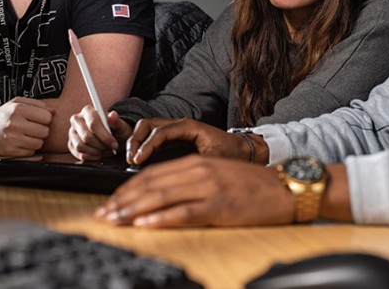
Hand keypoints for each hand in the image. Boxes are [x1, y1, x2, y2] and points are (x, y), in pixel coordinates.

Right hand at [0, 97, 53, 156]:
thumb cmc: (2, 115)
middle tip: (31, 128)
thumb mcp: (16, 103)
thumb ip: (37, 104)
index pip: (47, 117)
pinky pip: (31, 152)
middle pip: (45, 131)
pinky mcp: (11, 152)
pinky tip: (20, 143)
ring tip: (25, 135)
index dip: (44, 118)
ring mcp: (13, 139)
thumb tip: (54, 112)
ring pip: (39, 143)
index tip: (37, 119)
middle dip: (41, 130)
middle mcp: (15, 124)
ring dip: (35, 140)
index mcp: (18, 109)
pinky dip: (28, 149)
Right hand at [68, 105, 132, 160]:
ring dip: (95, 152)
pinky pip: (78, 154)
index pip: (93, 124)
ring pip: (80, 146)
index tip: (114, 144)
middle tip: (110, 148)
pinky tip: (99, 155)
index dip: (104, 136)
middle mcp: (77, 120)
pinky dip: (91, 157)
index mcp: (88, 111)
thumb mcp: (119, 125)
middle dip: (101, 145)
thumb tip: (113, 115)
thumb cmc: (115, 129)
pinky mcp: (71, 144)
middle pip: (86, 136)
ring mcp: (72, 132)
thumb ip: (116, 121)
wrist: (111, 137)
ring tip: (105, 150)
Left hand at [95, 155, 293, 227]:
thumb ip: (191, 180)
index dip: (128, 188)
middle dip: (123, 200)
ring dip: (134, 210)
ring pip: (162, 197)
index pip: (153, 174)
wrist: (284, 188)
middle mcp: (199, 172)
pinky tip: (145, 224)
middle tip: (104, 214)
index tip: (111, 201)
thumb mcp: (218, 175)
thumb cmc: (253, 185)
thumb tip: (162, 196)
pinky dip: (161, 219)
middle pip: (151, 184)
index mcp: (197, 163)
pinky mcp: (219, 206)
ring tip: (115, 220)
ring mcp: (209, 188)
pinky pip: (184, 212)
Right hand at [126, 118, 253, 165]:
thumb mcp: (215, 161)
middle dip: (135, 140)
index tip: (137, 160)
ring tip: (131, 159)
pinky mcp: (175, 139)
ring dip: (136, 141)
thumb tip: (174, 176)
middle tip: (129, 158)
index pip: (160, 132)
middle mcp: (181, 125)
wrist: (245, 151)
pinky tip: (139, 160)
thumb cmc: (232, 155)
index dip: (146, 146)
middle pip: (148, 124)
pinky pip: (153, 138)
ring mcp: (177, 131)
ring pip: (148, 129)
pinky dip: (143, 146)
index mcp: (189, 127)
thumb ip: (195, 166)